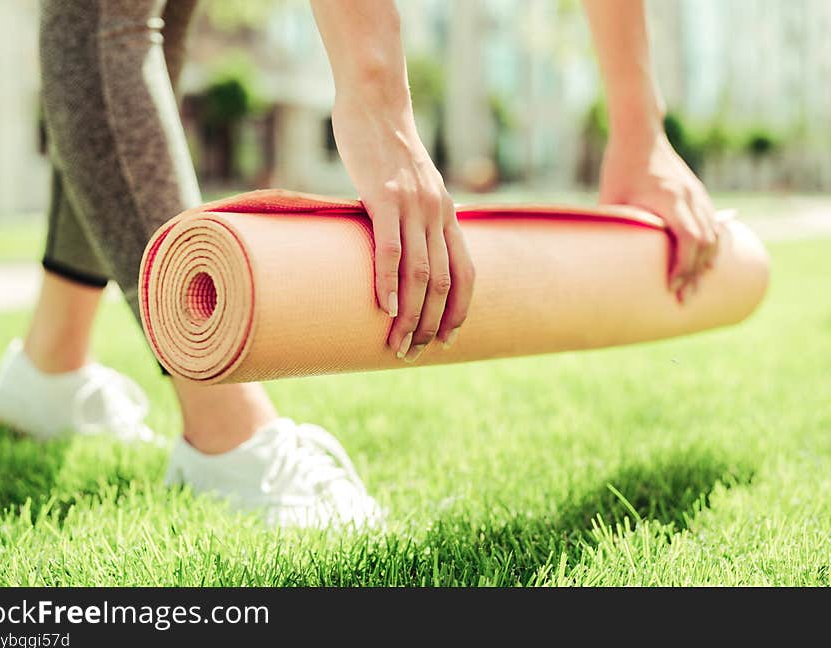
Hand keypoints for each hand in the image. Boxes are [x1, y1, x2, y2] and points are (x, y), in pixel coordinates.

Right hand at [332, 94, 474, 360]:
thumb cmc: (385, 149)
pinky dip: (389, 282)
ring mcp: (413, 206)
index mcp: (447, 215)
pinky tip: (383, 308)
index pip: (466, 274)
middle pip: (443, 283)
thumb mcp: (411, 188)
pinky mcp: (384, 197)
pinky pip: (390, 249)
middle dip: (431, 325)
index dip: (459, 312)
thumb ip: (412, 218)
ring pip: (420, 273)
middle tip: (413, 352)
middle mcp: (438, 214)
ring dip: (410, 316)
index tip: (447, 341)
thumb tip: (400, 252)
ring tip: (397, 344)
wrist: (375, 102)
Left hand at [599, 129, 718, 302]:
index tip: (672, 288)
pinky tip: (707, 267)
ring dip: (706, 264)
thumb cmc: (619, 168)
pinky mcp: (698, 195)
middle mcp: (690, 198)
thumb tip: (605, 263)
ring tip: (696, 288)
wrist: (640, 136)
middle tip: (683, 301)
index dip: (683, 267)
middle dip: (695, 274)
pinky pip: (713, 226)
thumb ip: (616, 229)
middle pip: (705, 243)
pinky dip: (711, 248)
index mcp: (670, 199)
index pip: (688, 239)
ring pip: (714, 236)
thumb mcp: (611, 199)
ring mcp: (698, 196)